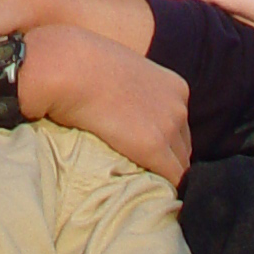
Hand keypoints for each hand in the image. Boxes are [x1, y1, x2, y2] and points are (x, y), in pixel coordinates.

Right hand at [20, 27, 191, 184]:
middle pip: (183, 146)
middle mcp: (178, 106)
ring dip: (161, 173)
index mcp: (174, 86)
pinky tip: (142, 188)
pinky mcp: (154, 146)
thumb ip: (138, 92)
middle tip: (140, 166)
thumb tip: (130, 111)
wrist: (70, 67)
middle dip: (166, 158)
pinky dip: (160, 186)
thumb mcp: (124, 72)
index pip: (180, 125)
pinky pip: (172, 178)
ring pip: (179, 165)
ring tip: (137, 178)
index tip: (144, 148)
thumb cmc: (85, 65)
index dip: (165, 140)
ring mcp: (169, 126)